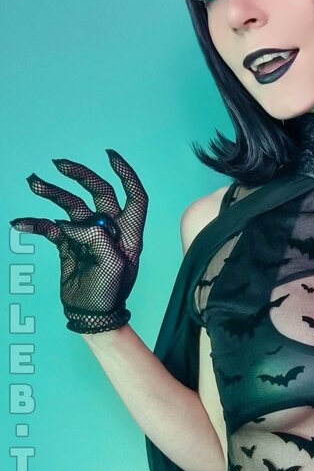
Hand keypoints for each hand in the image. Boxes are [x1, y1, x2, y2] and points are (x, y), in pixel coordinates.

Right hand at [10, 150, 148, 332]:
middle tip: (59, 164)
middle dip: (81, 175)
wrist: (91, 315)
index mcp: (129, 233)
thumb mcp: (111, 265)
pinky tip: (22, 223)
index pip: (134, 196)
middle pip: (99, 193)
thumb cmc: (109, 292)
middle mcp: (110, 230)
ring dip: (52, 193)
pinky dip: (37, 223)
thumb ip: (96, 237)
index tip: (110, 155)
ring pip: (71, 205)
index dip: (125, 174)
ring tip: (34, 182)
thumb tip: (70, 222)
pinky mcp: (69, 244)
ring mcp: (88, 235)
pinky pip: (52, 227)